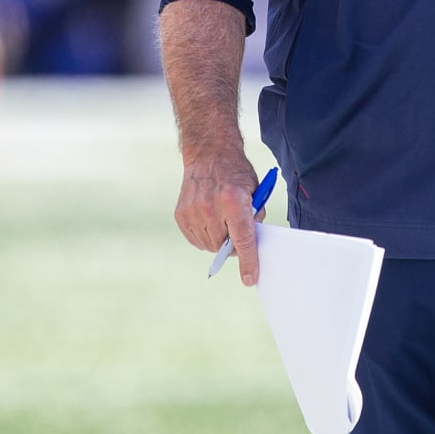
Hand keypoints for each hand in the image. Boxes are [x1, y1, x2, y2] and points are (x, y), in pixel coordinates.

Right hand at [174, 148, 263, 285]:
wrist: (208, 154)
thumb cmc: (235, 173)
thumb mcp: (254, 192)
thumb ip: (254, 218)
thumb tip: (252, 245)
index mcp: (233, 201)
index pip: (243, 239)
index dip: (248, 262)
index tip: (250, 279)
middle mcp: (210, 207)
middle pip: (224, 247)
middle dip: (233, 245)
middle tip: (236, 231)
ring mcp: (192, 212)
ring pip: (209, 246)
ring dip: (218, 240)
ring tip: (221, 220)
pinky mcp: (181, 215)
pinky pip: (195, 240)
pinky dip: (204, 236)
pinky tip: (209, 219)